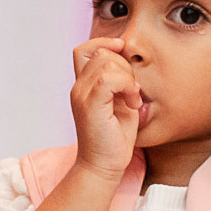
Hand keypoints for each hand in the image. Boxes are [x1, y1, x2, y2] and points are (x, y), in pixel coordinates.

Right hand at [71, 38, 142, 180]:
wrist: (104, 166)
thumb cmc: (114, 138)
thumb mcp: (120, 102)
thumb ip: (120, 80)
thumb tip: (128, 58)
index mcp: (83, 86)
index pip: (84, 49)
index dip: (104, 44)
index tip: (124, 59)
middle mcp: (78, 88)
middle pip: (101, 52)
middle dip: (124, 66)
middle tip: (131, 92)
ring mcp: (81, 95)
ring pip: (106, 62)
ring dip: (127, 78)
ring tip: (131, 100)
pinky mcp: (89, 104)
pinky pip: (109, 78)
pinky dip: (127, 86)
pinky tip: (132, 104)